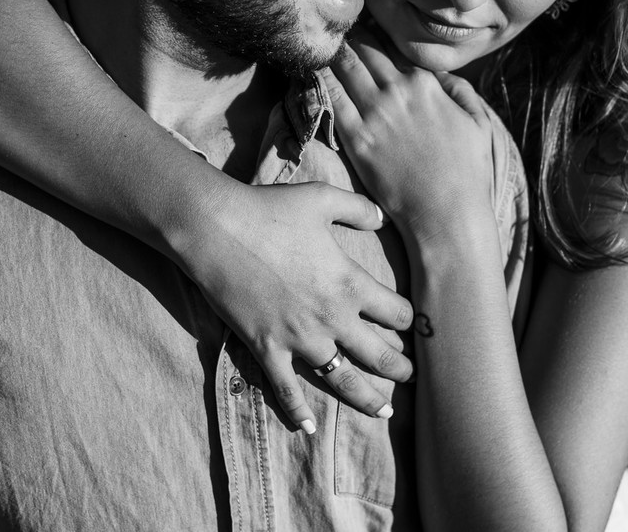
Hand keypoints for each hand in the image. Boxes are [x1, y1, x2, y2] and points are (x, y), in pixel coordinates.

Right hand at [172, 178, 413, 432]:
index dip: (409, 319)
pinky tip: (307, 429)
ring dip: (367, 397)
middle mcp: (331, 317)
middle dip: (400, 367)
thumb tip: (383, 218)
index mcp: (350, 282)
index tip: (412, 324)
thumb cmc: (269, 209)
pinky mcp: (266, 348)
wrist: (215, 229)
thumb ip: (359, 209)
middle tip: (412, 376)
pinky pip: (286, 388)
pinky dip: (296, 411)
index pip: (397, 313)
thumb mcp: (323, 198)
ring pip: (342, 380)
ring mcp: (298, 338)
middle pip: (378, 353)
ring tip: (384, 410)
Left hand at [324, 29, 495, 236]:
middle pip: (361, 53)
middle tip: (331, 38)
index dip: (372, 40)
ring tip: (317, 51)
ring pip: (341, 68)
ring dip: (328, 56)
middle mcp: (397, 91)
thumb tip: (439, 75)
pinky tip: (309, 75)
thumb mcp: (479, 121)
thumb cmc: (468, 172)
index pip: (388, 48)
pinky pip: (329, 100)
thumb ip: (460, 89)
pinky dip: (318, 82)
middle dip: (346, 42)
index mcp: (425, 83)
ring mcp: (374, 114)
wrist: (447, 214)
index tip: (359, 37)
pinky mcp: (356, 139)